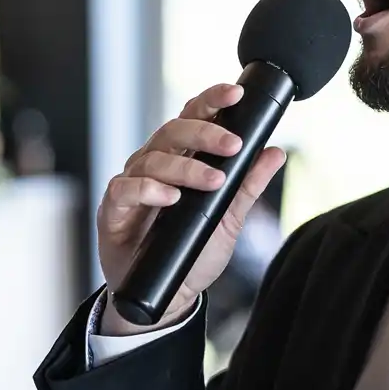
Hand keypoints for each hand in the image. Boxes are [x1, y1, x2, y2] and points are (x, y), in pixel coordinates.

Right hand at [96, 83, 287, 333]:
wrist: (168, 295)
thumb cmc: (193, 251)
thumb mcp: (228, 219)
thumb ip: (248, 186)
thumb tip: (275, 152)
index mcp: (181, 158)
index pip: (193, 117)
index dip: (211, 101)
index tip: (236, 93)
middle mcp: (154, 164)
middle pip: (173, 131)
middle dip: (205, 132)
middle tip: (232, 144)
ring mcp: (132, 184)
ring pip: (153, 159)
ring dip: (186, 168)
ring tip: (213, 181)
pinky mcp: (113, 210)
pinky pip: (125, 189)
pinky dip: (148, 190)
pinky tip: (170, 198)